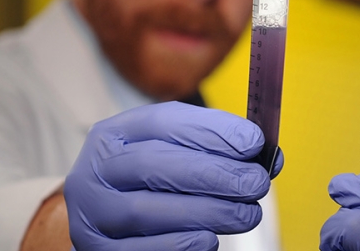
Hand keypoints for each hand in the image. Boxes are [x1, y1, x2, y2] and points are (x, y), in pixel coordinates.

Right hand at [64, 102, 282, 250]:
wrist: (103, 214)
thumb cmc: (147, 177)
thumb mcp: (171, 149)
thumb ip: (213, 146)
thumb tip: (266, 156)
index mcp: (116, 133)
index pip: (163, 122)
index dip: (211, 131)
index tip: (253, 142)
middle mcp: (97, 168)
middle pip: (154, 165)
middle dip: (214, 174)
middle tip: (256, 183)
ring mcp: (93, 210)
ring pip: (146, 210)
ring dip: (206, 211)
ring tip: (246, 214)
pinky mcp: (96, 247)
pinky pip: (138, 248)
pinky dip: (179, 244)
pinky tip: (210, 239)